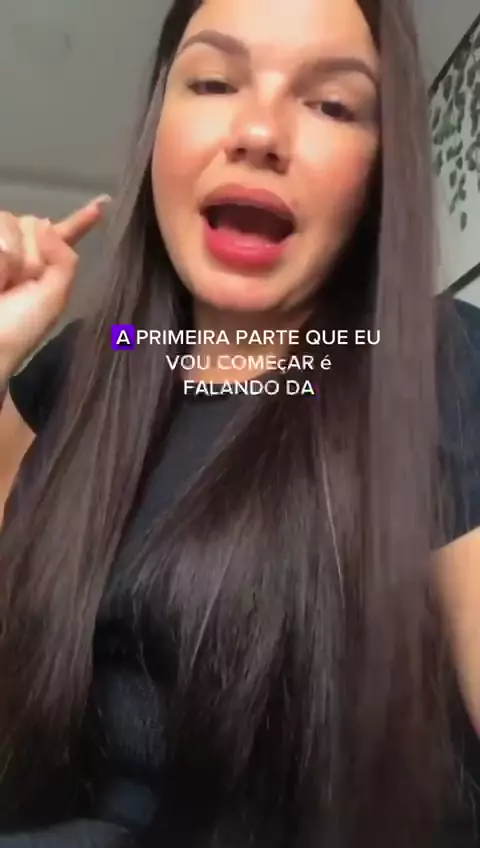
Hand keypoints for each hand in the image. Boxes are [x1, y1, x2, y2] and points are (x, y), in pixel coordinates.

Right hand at [0, 195, 109, 380]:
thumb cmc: (20, 329)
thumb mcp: (54, 298)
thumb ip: (63, 260)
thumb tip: (45, 223)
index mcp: (47, 265)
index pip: (66, 235)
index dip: (83, 219)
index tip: (103, 202)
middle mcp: (20, 250)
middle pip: (31, 223)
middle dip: (30, 254)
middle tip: (20, 285)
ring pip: (8, 223)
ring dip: (10, 258)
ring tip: (3, 286)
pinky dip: (0, 260)